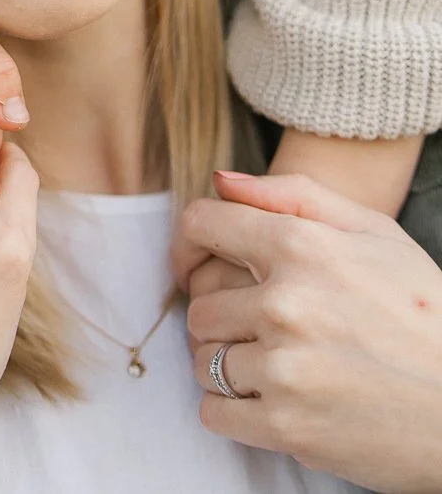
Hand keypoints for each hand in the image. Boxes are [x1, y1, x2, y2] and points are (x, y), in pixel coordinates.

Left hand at [183, 171, 441, 493]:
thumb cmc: (428, 315)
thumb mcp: (375, 233)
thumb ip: (292, 195)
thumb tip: (219, 180)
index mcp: (302, 245)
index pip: (201, 226)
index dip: (189, 245)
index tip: (194, 266)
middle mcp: (285, 303)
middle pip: (199, 303)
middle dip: (221, 315)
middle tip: (256, 328)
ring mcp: (284, 368)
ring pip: (204, 360)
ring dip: (226, 364)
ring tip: (270, 365)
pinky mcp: (288, 426)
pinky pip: (215, 412)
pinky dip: (230, 410)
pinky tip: (266, 400)